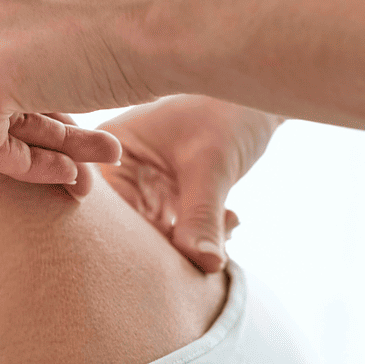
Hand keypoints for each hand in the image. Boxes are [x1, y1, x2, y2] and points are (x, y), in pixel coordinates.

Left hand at [0, 0, 174, 185]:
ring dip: (49, 146)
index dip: (40, 89)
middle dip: (45, 120)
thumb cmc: (150, 10)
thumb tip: (28, 61)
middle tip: (95, 146)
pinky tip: (72, 171)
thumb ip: (42, 20)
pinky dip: (25, 167)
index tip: (80, 113)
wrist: (176, 18)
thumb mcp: (81, 2)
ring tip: (98, 160)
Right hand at [98, 95, 282, 272]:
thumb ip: (202, 216)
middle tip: (206, 250)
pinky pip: (177, 234)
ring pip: (155, 238)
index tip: (168, 258)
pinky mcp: (167, 199)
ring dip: (192, 242)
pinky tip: (229, 218)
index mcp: (110, 150)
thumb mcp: (212, 165)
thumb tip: (205, 264)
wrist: (259, 100)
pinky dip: (202, 236)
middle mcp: (118, 171)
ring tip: (225, 223)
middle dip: (169, 245)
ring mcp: (143, 187)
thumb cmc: (228, 113)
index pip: (105, 210)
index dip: (131, 242)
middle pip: (127, 230)